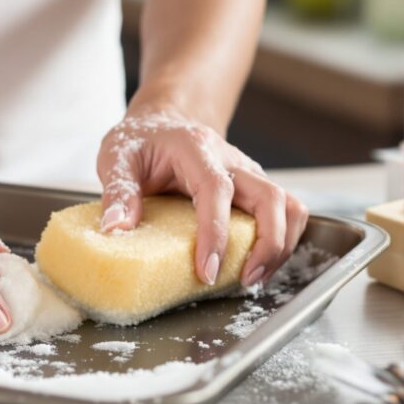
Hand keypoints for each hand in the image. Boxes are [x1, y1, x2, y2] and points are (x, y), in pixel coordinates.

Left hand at [96, 109, 307, 286]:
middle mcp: (231, 160)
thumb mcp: (117, 158)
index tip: (206, 269)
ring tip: (253, 278)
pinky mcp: (254, 189)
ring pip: (288, 205)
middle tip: (245, 281)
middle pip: (270, 197)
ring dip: (281, 245)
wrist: (162, 122)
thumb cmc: (140, 141)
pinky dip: (280, 241)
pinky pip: (283, 213)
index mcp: (196, 149)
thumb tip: (115, 228)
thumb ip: (117, 191)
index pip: (216, 190)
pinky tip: (255, 265)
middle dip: (267, 244)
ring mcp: (247, 174)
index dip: (215, 232)